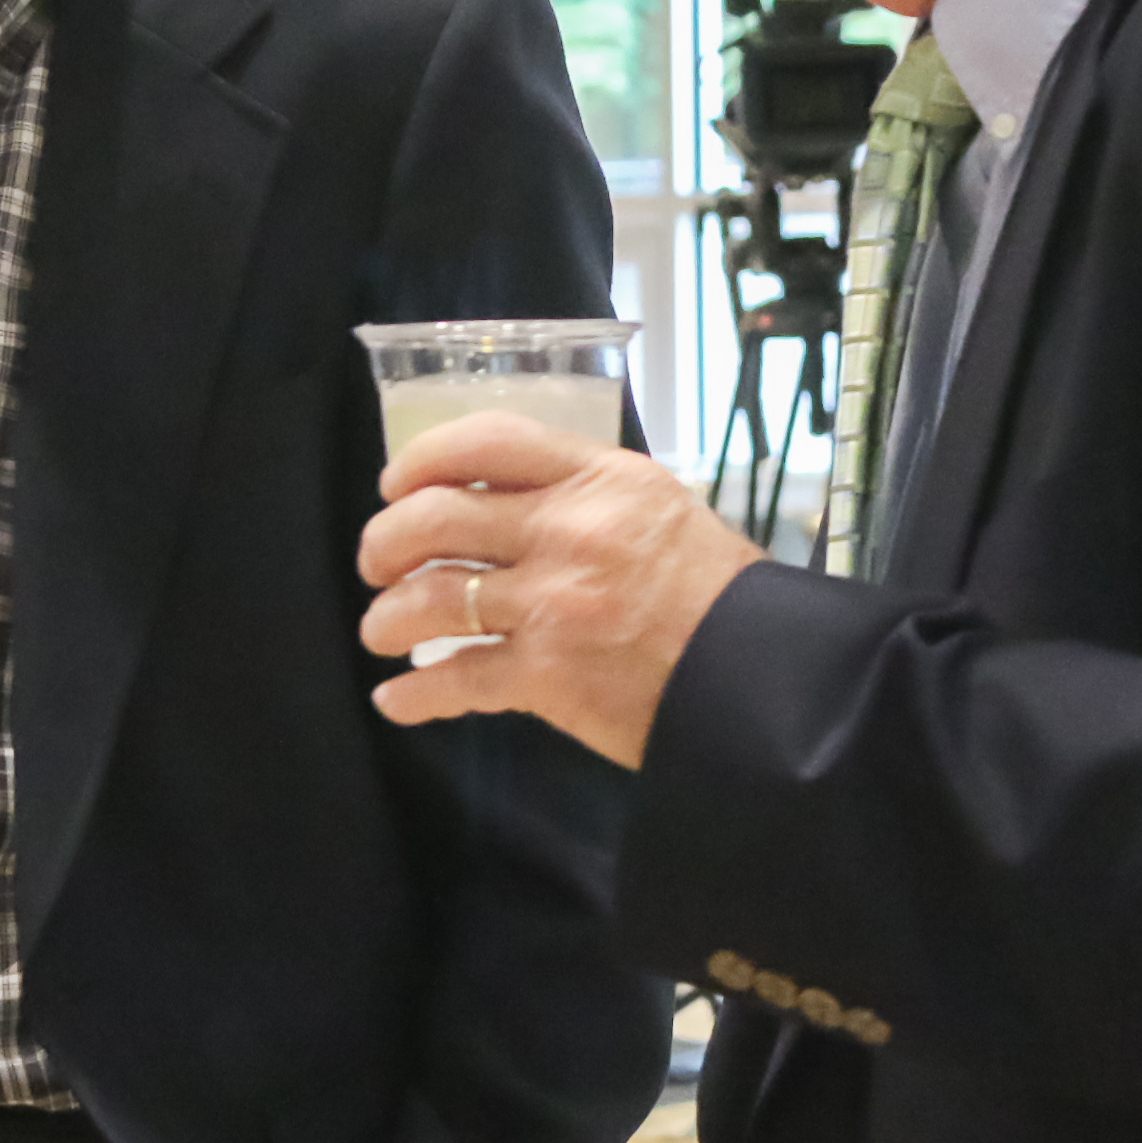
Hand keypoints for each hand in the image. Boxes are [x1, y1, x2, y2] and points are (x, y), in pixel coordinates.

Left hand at [355, 412, 762, 767]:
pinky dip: (415, 695)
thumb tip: (504, 502)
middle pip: (435, 517)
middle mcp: (567, 532)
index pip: (487, 441)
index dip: (422, 458)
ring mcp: (553, 605)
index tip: (396, 485)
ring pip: (430, 599)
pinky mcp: (549, 677)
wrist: (766, 678)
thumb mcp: (659, 509)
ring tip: (382, 632)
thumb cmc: (720, 595)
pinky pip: (456, 680)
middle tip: (376, 563)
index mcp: (598, 478)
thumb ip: (585, 496)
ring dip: (388, 619)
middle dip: (384, 541)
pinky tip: (398, 701)